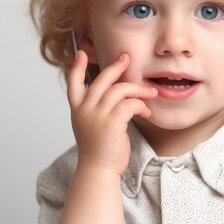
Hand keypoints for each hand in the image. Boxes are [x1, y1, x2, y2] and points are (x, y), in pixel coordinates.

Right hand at [66, 51, 157, 175]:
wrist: (98, 170)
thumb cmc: (99, 149)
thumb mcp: (91, 125)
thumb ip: (97, 108)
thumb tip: (116, 91)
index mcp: (77, 109)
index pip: (73, 83)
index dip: (77, 67)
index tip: (81, 53)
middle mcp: (84, 110)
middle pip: (101, 80)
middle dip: (116, 66)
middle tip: (127, 58)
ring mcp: (97, 115)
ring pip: (119, 90)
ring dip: (138, 89)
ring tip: (150, 93)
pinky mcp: (111, 122)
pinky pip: (130, 104)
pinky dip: (141, 105)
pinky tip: (147, 112)